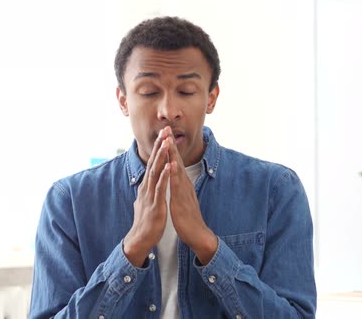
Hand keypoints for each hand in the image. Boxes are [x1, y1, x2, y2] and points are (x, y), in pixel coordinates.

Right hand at [123, 127, 171, 266]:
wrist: (140, 240)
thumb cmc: (145, 222)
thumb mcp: (145, 203)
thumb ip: (145, 193)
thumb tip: (142, 189)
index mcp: (146, 187)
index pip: (152, 164)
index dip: (157, 150)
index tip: (163, 136)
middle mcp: (146, 188)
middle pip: (153, 163)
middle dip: (159, 147)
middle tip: (164, 131)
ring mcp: (150, 196)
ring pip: (155, 172)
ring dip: (161, 157)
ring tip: (166, 143)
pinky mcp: (155, 205)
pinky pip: (160, 188)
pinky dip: (165, 176)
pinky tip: (170, 167)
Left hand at [165, 127, 217, 264]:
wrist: (197, 234)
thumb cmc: (187, 218)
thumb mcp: (181, 198)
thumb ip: (178, 187)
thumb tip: (174, 179)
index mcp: (182, 183)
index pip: (174, 161)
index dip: (169, 147)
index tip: (165, 133)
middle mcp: (184, 183)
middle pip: (177, 160)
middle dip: (171, 143)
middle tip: (167, 127)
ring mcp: (184, 191)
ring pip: (177, 169)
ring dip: (173, 154)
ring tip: (169, 139)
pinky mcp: (181, 200)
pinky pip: (177, 185)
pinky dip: (175, 173)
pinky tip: (172, 164)